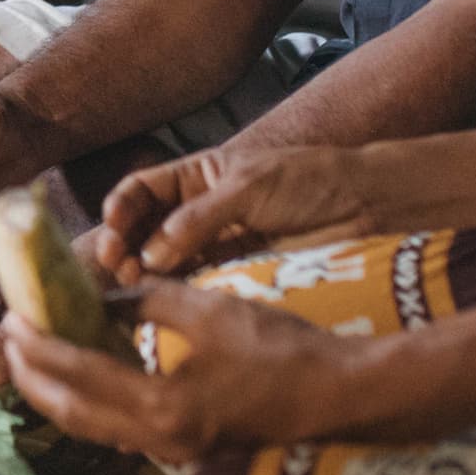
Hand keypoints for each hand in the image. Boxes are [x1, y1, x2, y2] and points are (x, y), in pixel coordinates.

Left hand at [0, 278, 349, 463]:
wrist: (344, 398)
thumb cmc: (284, 351)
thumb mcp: (211, 309)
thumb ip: (147, 302)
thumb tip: (102, 297)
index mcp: (164, 407)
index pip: (79, 376)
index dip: (38, 347)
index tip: (11, 319)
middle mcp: (160, 441)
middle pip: (71, 414)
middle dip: (33, 375)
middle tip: (9, 337)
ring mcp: (173, 452)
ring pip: (92, 426)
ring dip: (57, 390)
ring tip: (33, 352)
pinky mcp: (185, 450)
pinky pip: (120, 427)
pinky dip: (91, 400)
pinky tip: (85, 370)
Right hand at [93, 143, 371, 280]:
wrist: (363, 206)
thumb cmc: (308, 181)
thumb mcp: (248, 188)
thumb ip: (198, 219)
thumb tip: (150, 255)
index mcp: (195, 176)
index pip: (142, 190)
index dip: (121, 208)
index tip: (112, 229)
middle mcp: (197, 211)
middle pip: (144, 229)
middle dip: (124, 245)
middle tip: (116, 266)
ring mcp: (214, 244)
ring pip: (164, 260)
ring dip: (145, 272)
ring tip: (135, 285)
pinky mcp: (234, 273)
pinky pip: (194, 282)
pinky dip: (174, 290)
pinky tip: (164, 298)